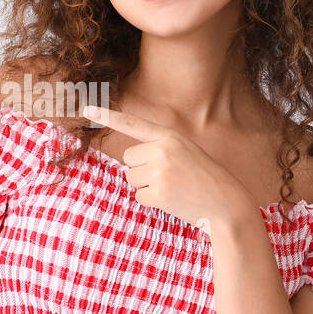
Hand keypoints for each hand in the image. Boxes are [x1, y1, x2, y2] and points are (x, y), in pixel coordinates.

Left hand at [81, 104, 257, 232]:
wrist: (226, 203)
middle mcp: (162, 150)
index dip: (107, 116)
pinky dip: (152, 202)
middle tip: (168, 176)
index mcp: (169, 136)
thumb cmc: (203, 178)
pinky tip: (172, 200)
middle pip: (128, 158)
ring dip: (146, 187)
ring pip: (131, 178)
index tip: (86, 110)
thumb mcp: (185, 151)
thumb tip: (131, 161)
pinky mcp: (158, 193)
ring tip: (172, 188)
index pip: (133, 124)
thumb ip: (160, 148)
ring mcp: (160, 171)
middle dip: (141, 169)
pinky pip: (139, 197)